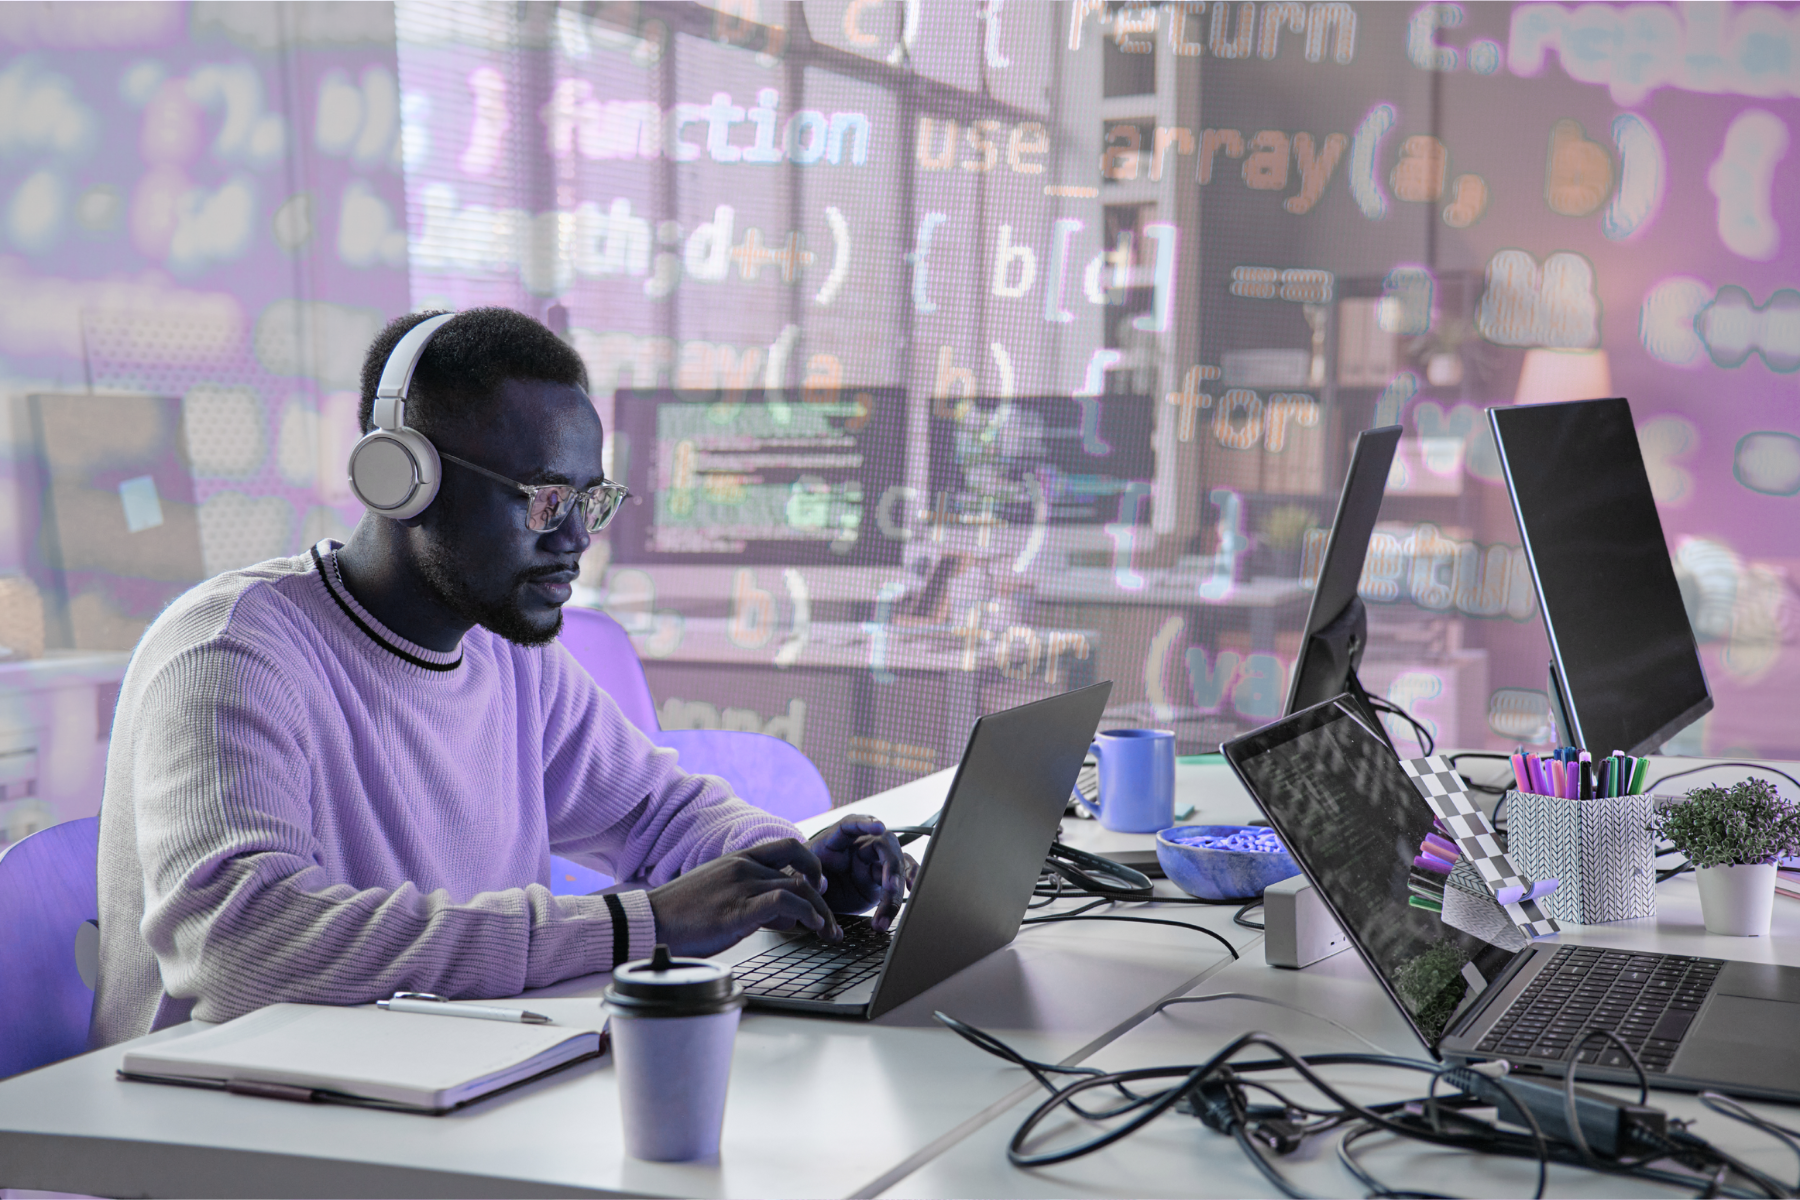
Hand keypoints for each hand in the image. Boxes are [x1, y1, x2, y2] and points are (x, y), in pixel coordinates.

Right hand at [646, 839, 838, 957]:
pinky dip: (806, 913)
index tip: (820, 888)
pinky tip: (812, 927)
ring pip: (799, 888)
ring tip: (828, 933)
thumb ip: (754, 897)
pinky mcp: (737, 910)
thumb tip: (785, 914)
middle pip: (802, 874)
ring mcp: (741, 886)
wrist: (649, 921)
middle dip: (823, 900)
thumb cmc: (682, 913)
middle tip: (832, 922)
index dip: (812, 865)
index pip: (789, 847)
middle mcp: (744, 867)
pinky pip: (784, 901)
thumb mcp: (722, 894)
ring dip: (821, 913)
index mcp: (740, 858)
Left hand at [807, 815, 917, 930]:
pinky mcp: (881, 878)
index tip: (879, 826)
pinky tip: (913, 891)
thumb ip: (806, 879)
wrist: (811, 895)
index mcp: (835, 838)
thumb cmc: (805, 879)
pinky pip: (901, 875)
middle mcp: (858, 845)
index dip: (865, 824)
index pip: (850, 825)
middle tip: (889, 887)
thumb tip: (816, 884)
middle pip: (883, 846)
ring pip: (895, 866)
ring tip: (885, 915)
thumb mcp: (800, 878)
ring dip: (896, 889)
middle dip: (890, 866)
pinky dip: (909, 881)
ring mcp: (872, 861)